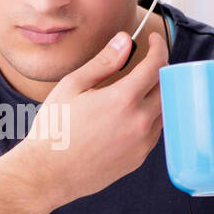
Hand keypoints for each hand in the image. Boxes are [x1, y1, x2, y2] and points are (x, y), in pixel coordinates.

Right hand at [12, 30, 166, 207]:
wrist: (48, 172)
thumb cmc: (55, 129)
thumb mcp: (73, 86)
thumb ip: (104, 62)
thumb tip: (125, 41)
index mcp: (123, 100)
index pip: (156, 65)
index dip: (159, 47)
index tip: (153, 40)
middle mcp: (139, 122)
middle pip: (166, 87)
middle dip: (160, 69)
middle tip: (147, 62)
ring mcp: (142, 143)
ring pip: (164, 110)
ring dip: (156, 94)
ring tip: (138, 88)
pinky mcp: (138, 158)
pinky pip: (155, 131)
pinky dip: (150, 117)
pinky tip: (130, 114)